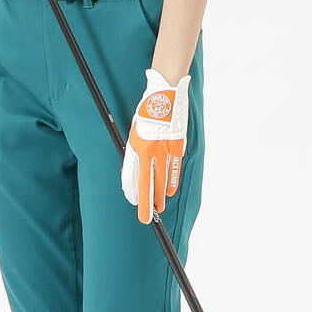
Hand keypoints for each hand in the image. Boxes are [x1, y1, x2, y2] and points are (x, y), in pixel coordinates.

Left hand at [121, 68, 189, 223]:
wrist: (166, 95)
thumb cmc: (147, 111)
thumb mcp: (134, 131)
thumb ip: (134, 151)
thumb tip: (134, 169)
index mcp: (138, 146)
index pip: (135, 178)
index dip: (134, 195)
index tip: (135, 205)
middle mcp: (152, 151)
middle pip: (150, 185)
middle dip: (149, 203)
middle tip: (148, 217)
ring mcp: (167, 150)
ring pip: (164, 180)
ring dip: (161, 195)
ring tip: (160, 206)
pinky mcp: (178, 146)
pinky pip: (174, 169)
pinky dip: (172, 181)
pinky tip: (170, 191)